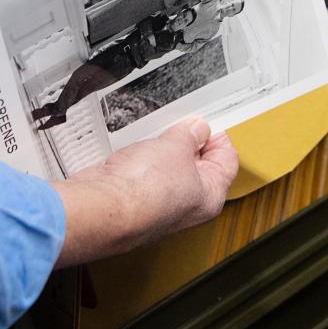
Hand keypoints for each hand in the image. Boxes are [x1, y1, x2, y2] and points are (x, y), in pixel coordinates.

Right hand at [51, 118, 238, 266]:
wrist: (102, 207)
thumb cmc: (144, 190)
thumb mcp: (177, 146)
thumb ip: (190, 134)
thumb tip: (197, 129)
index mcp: (210, 197)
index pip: (226, 161)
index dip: (218, 136)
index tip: (206, 121)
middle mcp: (187, 206)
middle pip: (197, 165)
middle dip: (188, 142)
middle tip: (179, 125)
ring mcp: (159, 205)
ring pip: (168, 169)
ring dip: (162, 150)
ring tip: (155, 137)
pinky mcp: (134, 201)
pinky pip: (144, 174)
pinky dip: (141, 160)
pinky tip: (135, 150)